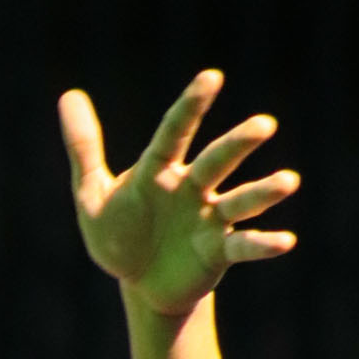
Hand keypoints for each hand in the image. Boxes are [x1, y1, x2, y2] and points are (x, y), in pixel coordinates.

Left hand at [59, 69, 297, 315]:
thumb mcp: (92, 194)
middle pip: (216, 161)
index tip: (212, 77)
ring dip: (262, 192)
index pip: (176, 132)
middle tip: (264, 125)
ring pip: (239, 201)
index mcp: (160, 170)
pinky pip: (243, 246)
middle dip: (238, 144)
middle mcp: (192, 188)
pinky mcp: (218, 252)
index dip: (192, 106)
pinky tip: (286, 241)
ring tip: (289, 181)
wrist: (138, 282)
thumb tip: (69, 94)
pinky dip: (262, 244)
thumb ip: (84, 147)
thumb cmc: (118, 233)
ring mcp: (209, 219)